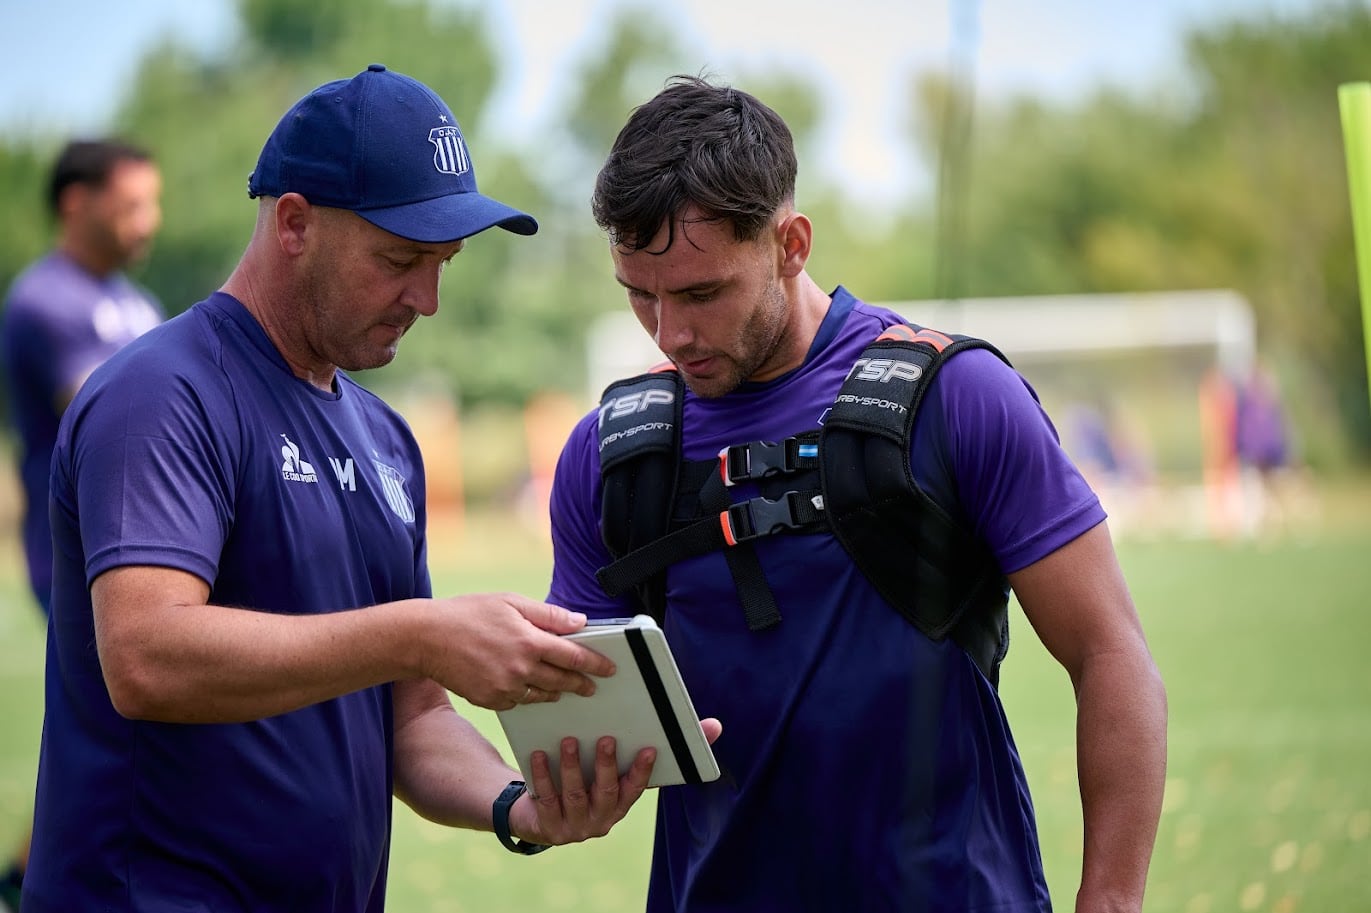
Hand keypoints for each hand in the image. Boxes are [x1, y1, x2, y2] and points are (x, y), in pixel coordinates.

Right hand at [418, 593, 615, 709]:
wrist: (425, 638)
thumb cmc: (467, 614)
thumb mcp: (510, 603)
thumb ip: (548, 615)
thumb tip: (579, 621)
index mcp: (529, 641)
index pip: (574, 656)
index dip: (596, 664)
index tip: (609, 669)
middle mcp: (521, 668)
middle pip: (562, 681)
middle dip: (581, 684)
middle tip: (591, 686)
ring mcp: (505, 688)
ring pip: (541, 695)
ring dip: (555, 692)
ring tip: (563, 689)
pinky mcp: (490, 700)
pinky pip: (518, 702)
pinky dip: (526, 696)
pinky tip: (528, 688)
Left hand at [513, 736, 655, 844]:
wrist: (538, 823)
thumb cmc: (571, 793)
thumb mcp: (590, 784)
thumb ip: (601, 767)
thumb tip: (608, 731)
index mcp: (616, 808)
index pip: (634, 789)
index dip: (642, 771)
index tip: (648, 750)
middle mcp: (600, 821)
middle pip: (606, 792)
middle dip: (607, 764)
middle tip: (607, 740)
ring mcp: (576, 828)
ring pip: (576, 795)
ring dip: (572, 766)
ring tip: (569, 742)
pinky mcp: (552, 830)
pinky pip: (547, 799)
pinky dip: (543, 776)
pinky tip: (539, 756)